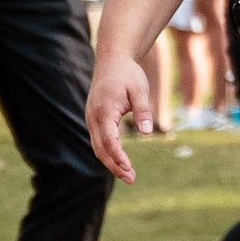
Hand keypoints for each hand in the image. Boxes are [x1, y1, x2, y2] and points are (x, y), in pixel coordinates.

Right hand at [85, 53, 155, 181]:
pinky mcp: (94, 120)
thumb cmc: (128, 75)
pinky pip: (99, 140)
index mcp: (104, 110)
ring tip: (129, 175)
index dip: (118, 156)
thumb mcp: (140, 90)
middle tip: (131, 179)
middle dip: (115, 165)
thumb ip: (143, 111)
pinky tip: (120, 162)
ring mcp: (91, 119)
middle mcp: (93, 117)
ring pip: (98, 146)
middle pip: (100, 148)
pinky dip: (108, 153)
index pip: (109, 140)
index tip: (128, 168)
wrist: (112, 61)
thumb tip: (148, 133)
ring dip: (111, 162)